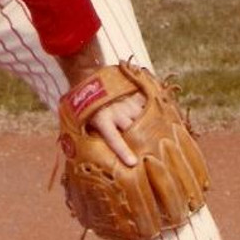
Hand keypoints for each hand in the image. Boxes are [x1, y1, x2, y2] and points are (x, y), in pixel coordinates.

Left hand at [58, 42, 145, 168]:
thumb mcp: (83, 121)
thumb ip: (90, 137)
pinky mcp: (133, 94)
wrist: (87, 77)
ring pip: (142, 118)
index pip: (113, 138)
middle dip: (141, 140)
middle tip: (150, 152)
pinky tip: (157, 121)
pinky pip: (146, 106)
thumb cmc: (85, 106)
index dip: (123, 151)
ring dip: (147, 127)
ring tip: (155, 137)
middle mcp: (116, 111)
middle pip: (133, 128)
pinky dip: (151, 114)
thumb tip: (92, 160)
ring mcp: (126, 102)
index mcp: (101, 119)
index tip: (133, 163)